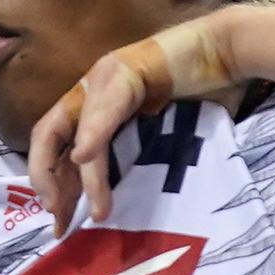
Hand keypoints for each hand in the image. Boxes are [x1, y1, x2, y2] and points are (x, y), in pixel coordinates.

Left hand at [28, 16, 237, 232]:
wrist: (228, 52)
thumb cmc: (202, 94)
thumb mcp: (158, 133)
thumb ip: (132, 156)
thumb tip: (113, 203)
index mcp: (93, 103)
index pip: (56, 144)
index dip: (52, 183)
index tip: (61, 221)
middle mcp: (91, 88)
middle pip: (47, 135)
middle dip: (47, 181)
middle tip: (61, 222)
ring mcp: (105, 77)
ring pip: (74, 129)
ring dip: (83, 177)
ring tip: (99, 211)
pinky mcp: (127, 71)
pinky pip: (104, 110)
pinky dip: (93, 135)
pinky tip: (85, 156)